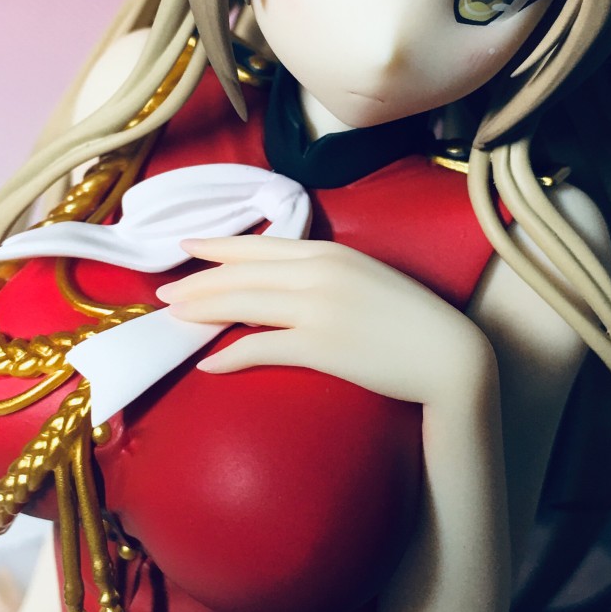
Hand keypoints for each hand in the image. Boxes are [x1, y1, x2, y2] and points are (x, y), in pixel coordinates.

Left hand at [162, 235, 495, 408]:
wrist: (447, 354)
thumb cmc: (407, 319)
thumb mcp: (364, 278)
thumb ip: (322, 273)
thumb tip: (277, 284)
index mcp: (330, 251)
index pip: (259, 246)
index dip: (217, 247)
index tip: (186, 246)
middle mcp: (320, 272)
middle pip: (242, 274)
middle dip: (197, 281)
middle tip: (163, 292)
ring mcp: (319, 307)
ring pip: (243, 304)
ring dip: (203, 311)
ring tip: (176, 318)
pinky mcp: (321, 345)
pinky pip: (260, 347)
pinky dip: (229, 356)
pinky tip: (209, 365)